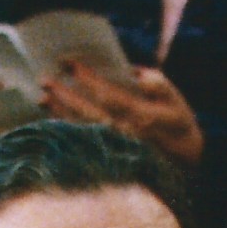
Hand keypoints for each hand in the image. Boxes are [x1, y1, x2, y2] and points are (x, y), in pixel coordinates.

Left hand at [39, 57, 204, 170]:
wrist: (184, 163)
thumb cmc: (177, 125)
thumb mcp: (177, 102)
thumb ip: (158, 85)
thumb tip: (134, 72)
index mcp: (142, 117)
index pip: (109, 95)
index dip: (88, 80)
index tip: (70, 64)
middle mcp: (125, 135)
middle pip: (89, 114)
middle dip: (66, 95)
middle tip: (45, 78)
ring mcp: (116, 150)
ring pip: (83, 130)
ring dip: (60, 113)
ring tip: (42, 96)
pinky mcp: (110, 159)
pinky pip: (83, 144)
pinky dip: (66, 131)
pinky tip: (52, 118)